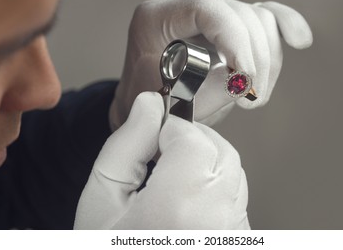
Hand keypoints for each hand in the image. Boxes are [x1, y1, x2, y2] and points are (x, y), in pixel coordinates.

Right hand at [75, 92, 248, 228]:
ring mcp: (234, 235)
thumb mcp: (102, 199)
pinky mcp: (239, 242)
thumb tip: (150, 105)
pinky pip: (236, 200)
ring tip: (171, 181)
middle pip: (220, 152)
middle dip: (192, 143)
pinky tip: (186, 205)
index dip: (171, 130)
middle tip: (160, 154)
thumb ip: (127, 145)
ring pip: (233, 174)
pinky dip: (216, 190)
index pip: (194, 139)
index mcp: (179, 206)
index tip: (152, 135)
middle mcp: (217, 221)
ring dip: (205, 164)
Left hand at [110, 0, 312, 128]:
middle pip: (237, 13)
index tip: (245, 76)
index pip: (204, 7)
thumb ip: (205, 91)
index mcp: (156, 20)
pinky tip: (300, 41)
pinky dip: (284, 27)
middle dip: (254, 59)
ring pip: (257, 20)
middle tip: (250, 100)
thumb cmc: (152, 110)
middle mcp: (183, 10)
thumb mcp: (169, 106)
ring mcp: (208, 18)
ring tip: (255, 97)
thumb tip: (243, 80)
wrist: (150, 113)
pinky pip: (263, 18)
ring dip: (268, 60)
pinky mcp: (228, 29)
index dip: (233, 38)